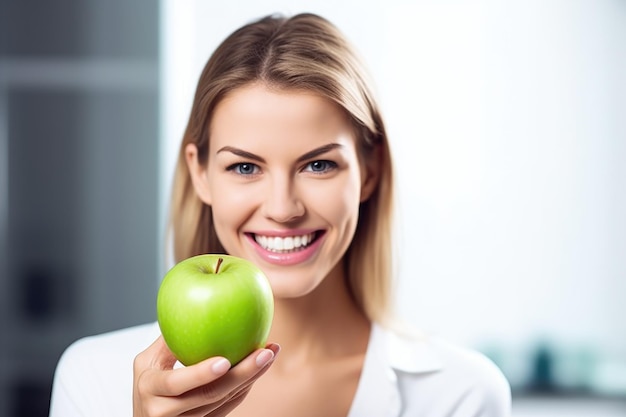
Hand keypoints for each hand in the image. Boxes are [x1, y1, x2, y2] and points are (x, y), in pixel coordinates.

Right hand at [133, 336, 278, 416]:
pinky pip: (229, 406)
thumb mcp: (146, 362)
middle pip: (210, 395)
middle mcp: (166, 411)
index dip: (201, 374)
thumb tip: (192, 303)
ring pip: (224, 402)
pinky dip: (245, 386)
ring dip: (251, 378)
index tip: (225, 360)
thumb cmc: (146, 386)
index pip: (176, 383)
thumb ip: (167, 339)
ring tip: (269, 353)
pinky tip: (260, 367)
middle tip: (265, 352)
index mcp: (150, 389)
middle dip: (243, 374)